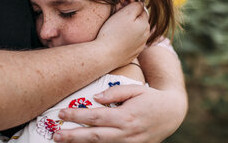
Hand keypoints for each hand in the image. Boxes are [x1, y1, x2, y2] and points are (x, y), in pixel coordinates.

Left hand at [53, 85, 187, 142]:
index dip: (78, 115)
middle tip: (56, 135)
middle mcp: (126, 133)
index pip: (96, 117)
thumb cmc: (151, 98)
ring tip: (63, 142)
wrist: (172, 113)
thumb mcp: (135, 89)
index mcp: (126, 116)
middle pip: (95, 136)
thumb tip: (95, 97)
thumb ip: (115, 93)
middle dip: (73, 136)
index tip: (62, 113)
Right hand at [95, 2, 149, 66]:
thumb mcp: (125, 13)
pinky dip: (125, 40)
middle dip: (131, 19)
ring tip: (115, 31)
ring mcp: (139, 47)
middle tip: (116, 20)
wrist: (105, 55)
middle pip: (139, 22)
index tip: (120, 11)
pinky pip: (130, 43)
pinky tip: (116, 41)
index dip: (131, 8)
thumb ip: (136, 6)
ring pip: (135, 33)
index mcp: (145, 25)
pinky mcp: (132, 54)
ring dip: (129, 30)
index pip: (142, 10)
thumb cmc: (113, 32)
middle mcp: (145, 36)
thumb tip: (141, 3)